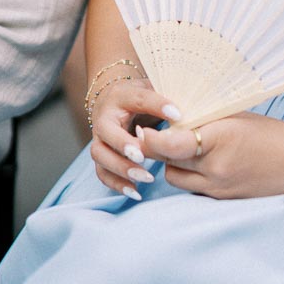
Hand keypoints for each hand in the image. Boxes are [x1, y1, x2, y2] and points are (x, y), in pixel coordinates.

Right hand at [89, 78, 180, 199]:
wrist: (112, 104)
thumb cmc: (138, 100)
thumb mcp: (151, 91)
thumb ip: (165, 99)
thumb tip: (184, 113)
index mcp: (120, 96)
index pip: (137, 99)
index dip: (157, 105)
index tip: (177, 114)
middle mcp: (104, 117)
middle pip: (106, 132)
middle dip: (123, 145)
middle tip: (143, 156)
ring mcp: (98, 139)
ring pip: (100, 155)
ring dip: (121, 168)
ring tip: (146, 177)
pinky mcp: (100, 157)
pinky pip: (102, 173)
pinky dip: (117, 184)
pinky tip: (136, 192)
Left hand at [137, 112, 283, 199]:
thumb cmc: (270, 132)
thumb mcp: (236, 117)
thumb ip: (203, 119)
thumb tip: (171, 117)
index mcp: (219, 139)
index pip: (170, 145)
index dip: (151, 140)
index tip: (143, 130)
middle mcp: (216, 167)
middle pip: (167, 163)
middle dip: (159, 150)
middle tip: (158, 133)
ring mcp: (218, 187)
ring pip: (175, 178)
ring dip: (173, 164)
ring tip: (184, 149)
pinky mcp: (222, 200)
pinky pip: (192, 188)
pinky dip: (189, 176)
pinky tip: (201, 163)